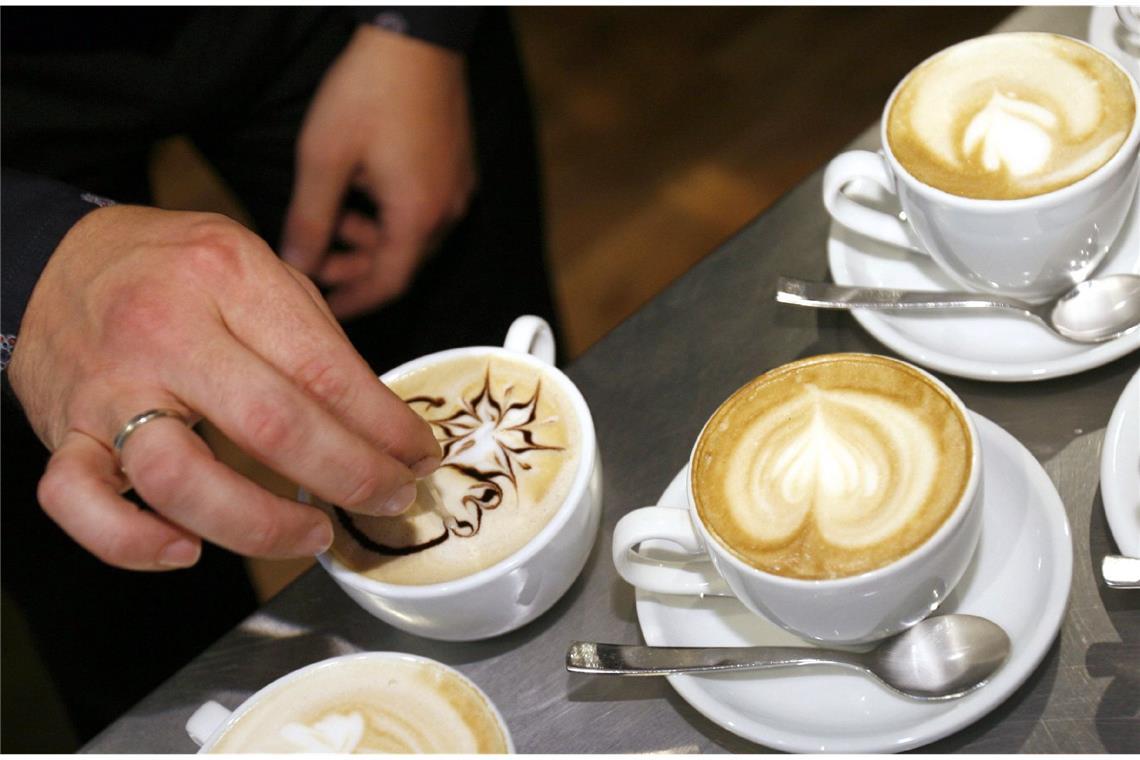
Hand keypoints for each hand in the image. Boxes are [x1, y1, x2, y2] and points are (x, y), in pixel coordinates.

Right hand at [8, 205, 440, 570]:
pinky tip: (185, 551)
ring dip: (260, 525)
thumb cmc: (175, 269)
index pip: (325, 370)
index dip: (385, 427)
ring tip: (313, 534)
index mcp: (227, 279)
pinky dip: (131, 543)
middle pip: (271, 425)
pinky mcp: (65, 433)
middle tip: (391, 498)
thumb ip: (315, 341)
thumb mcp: (258, 268)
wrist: (58, 257)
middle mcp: (164, 333)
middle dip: (350, 475)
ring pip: (179, 476)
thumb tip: (381, 426)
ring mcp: (107, 389)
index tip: (419, 456)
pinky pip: (77, 503)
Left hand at [282, 26, 475, 318]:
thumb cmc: (372, 90)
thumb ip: (309, 219)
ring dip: (370, 238)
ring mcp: (457, 189)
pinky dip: (390, 216)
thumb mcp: (325, 158)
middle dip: (356, 268)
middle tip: (315, 257)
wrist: (417, 35)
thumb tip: (295, 264)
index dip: (353, 303)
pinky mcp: (457, 168)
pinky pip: (424, 210)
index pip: (387, 285)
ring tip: (332, 217)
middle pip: (402, 264)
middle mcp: (447, 211)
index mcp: (418, 217)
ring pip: (411, 236)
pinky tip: (362, 192)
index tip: (324, 311)